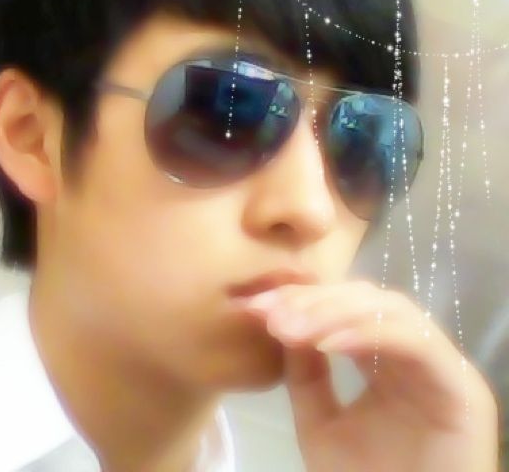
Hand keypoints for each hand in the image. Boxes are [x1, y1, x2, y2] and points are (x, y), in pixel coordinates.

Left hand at [236, 279, 499, 471]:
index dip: (302, 298)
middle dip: (315, 300)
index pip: (345, 307)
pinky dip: (369, 332)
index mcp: (385, 358)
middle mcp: (415, 353)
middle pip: (366, 299)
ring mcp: (440, 365)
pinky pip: (414, 340)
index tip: (258, 306)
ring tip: (293, 327)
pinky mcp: (461, 384)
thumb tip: (282, 320)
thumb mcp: (319, 422)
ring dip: (336, 311)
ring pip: (390, 308)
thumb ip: (305, 373)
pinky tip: (327, 343)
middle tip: (272, 313)